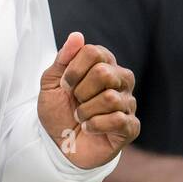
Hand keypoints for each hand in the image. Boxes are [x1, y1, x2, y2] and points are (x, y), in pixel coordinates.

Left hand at [38, 32, 139, 168]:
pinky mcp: (131, 127)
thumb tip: (77, 36)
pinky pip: (117, 120)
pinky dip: (95, 125)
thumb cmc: (58, 111)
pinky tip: (89, 128)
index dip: (73, 70)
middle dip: (80, 91)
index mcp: (104, 64)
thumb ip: (63, 59)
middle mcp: (121, 80)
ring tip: (81, 118)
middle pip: (104, 73)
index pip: (94, 52)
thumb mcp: (51, 83)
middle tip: (76, 102)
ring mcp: (128, 103)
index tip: (65, 85)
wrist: (59, 145)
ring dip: (85, 111)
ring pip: (109, 98)